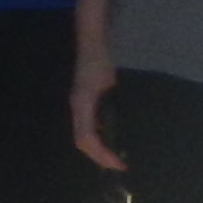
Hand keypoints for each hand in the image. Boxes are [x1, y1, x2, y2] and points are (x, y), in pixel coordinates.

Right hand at [69, 12, 124, 170]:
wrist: (94, 36)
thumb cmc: (103, 56)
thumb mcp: (110, 81)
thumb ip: (113, 104)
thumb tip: (123, 132)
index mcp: (82, 104)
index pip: (86, 139)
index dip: (102, 155)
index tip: (121, 164)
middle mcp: (79, 106)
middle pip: (83, 140)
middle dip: (100, 156)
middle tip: (121, 166)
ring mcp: (82, 102)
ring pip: (86, 133)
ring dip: (101, 148)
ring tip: (119, 156)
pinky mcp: (88, 98)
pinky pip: (91, 124)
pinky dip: (103, 136)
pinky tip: (117, 136)